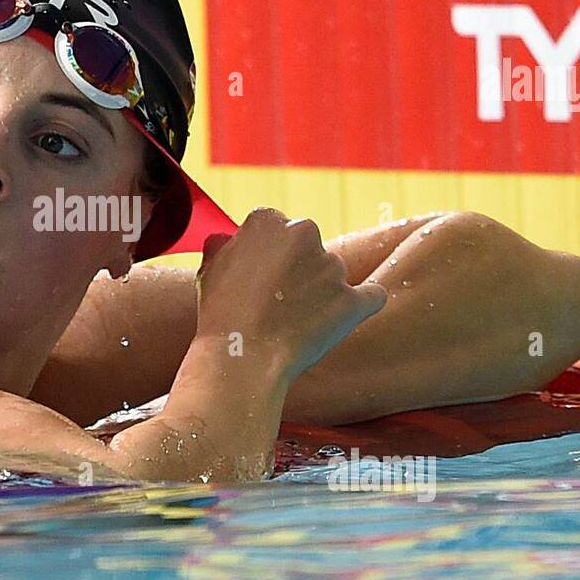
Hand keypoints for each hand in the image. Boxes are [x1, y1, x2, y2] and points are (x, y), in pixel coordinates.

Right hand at [194, 208, 387, 382]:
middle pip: (307, 247)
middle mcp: (304, 233)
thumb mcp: (207, 270)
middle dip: (297, 268)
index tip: (260, 277)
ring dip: (321, 291)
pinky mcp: (352, 299)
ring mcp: (331, 267)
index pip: (274, 228)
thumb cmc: (221, 315)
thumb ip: (222, 245)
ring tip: (296, 322)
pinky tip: (344, 318)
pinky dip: (361, 305)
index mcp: (267, 221)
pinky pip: (371, 296)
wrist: (241, 357)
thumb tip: (226, 240)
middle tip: (279, 300)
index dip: (267, 254)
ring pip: (332, 273)